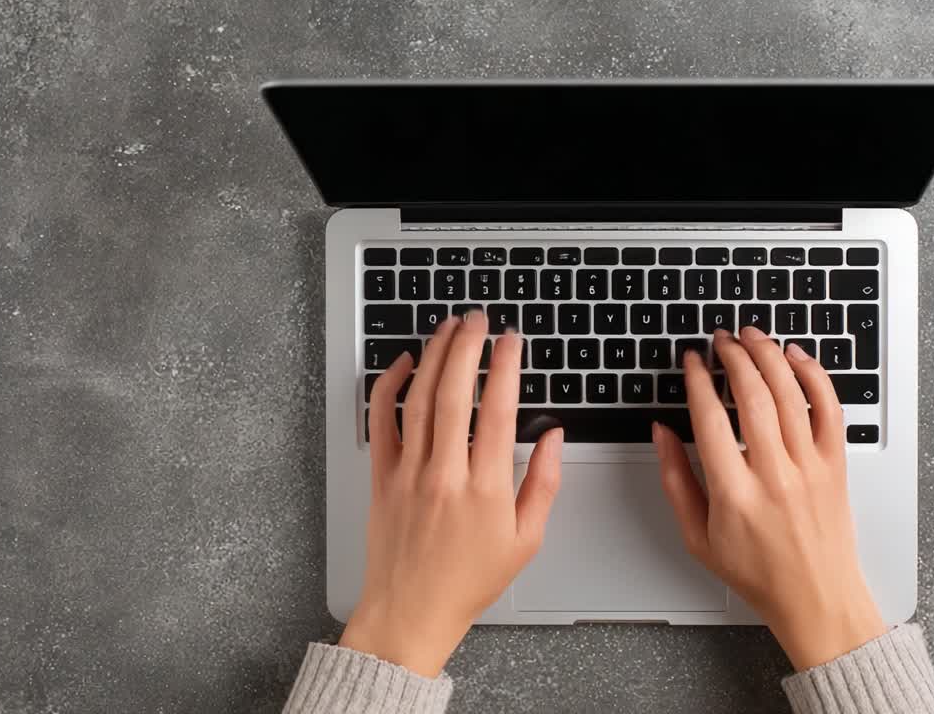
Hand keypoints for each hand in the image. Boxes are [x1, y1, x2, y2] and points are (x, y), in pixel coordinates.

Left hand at [340, 312, 563, 676]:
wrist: (411, 613)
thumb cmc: (469, 582)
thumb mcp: (526, 540)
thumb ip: (544, 484)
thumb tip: (553, 437)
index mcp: (486, 489)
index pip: (498, 410)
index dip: (505, 367)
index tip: (511, 341)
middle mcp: (444, 474)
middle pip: (455, 393)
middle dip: (467, 346)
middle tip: (478, 319)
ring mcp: (408, 473)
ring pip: (419, 399)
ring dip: (434, 355)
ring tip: (448, 327)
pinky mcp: (381, 478)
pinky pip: (380, 422)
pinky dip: (389, 387)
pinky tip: (404, 364)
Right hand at [654, 327, 885, 670]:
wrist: (815, 596)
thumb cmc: (756, 571)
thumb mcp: (697, 536)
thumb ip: (675, 480)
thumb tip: (661, 433)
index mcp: (734, 494)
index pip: (711, 419)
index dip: (697, 380)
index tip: (691, 361)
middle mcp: (774, 475)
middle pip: (753, 396)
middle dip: (733, 357)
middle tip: (721, 339)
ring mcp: (810, 468)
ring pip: (790, 394)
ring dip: (769, 355)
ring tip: (753, 336)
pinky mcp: (836, 465)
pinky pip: (829, 409)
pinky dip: (814, 376)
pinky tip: (797, 357)